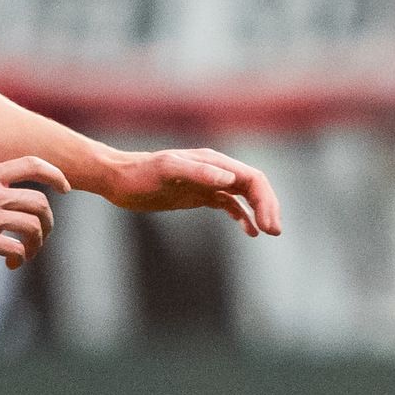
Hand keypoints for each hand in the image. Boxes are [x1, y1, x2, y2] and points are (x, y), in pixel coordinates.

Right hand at [0, 155, 65, 267]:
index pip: (31, 164)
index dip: (55, 174)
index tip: (64, 188)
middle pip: (40, 202)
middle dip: (49, 221)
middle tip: (42, 234)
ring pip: (34, 227)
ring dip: (37, 243)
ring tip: (27, 253)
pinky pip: (16, 249)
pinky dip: (20, 259)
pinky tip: (11, 264)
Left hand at [96, 146, 282, 235]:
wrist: (119, 179)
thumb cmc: (140, 174)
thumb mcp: (168, 170)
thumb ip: (199, 172)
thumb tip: (230, 179)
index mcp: (214, 161)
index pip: (252, 178)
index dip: (266, 200)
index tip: (268, 226)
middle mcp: (216, 170)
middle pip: (254, 187)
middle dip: (268, 208)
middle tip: (274, 232)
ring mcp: (209, 182)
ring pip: (245, 196)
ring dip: (260, 212)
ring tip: (268, 233)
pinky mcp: (200, 195)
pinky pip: (229, 204)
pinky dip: (243, 217)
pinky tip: (249, 232)